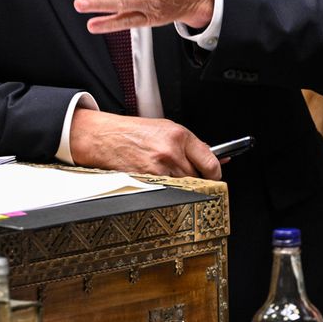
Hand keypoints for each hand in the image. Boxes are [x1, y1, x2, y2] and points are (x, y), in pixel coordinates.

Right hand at [68, 108, 220, 178]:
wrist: (106, 138)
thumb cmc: (134, 132)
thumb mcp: (166, 129)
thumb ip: (191, 145)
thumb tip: (216, 159)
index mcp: (179, 136)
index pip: (211, 163)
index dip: (215, 173)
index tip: (214, 176)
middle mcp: (171, 152)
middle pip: (199, 178)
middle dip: (196, 178)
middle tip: (185, 173)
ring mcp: (159, 169)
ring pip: (184, 187)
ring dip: (181, 185)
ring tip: (167, 173)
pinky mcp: (148, 182)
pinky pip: (168, 192)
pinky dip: (166, 190)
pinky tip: (157, 179)